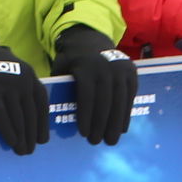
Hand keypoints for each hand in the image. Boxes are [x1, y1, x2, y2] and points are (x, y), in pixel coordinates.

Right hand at [0, 38, 49, 154]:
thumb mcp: (19, 73)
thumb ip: (26, 91)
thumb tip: (30, 120)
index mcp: (32, 79)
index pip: (42, 106)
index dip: (43, 125)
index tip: (43, 141)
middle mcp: (23, 83)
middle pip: (30, 114)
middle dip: (31, 135)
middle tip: (30, 150)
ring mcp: (7, 87)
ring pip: (17, 116)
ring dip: (21, 136)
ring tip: (21, 150)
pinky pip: (1, 114)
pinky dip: (7, 130)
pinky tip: (10, 141)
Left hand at [53, 24, 137, 144]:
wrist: (91, 39)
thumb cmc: (71, 59)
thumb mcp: (61, 67)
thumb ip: (58, 85)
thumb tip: (49, 111)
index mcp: (85, 68)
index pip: (87, 96)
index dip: (86, 116)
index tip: (83, 133)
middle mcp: (105, 68)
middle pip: (105, 101)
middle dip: (101, 124)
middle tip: (96, 142)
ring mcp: (120, 70)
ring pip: (120, 101)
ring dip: (115, 123)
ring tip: (110, 141)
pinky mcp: (132, 73)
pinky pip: (129, 97)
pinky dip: (126, 114)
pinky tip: (121, 128)